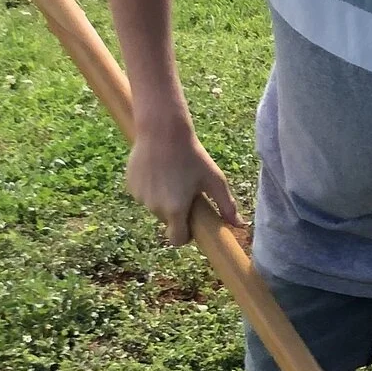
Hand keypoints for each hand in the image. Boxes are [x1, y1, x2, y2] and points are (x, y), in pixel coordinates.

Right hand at [125, 124, 242, 245]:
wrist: (163, 131)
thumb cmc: (192, 155)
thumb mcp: (214, 179)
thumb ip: (226, 205)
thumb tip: (240, 225)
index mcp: (175, 209)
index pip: (177, 239)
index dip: (186, 235)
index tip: (192, 222)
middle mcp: (154, 207)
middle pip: (167, 221)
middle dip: (176, 212)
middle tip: (186, 190)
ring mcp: (140, 197)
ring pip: (155, 207)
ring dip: (163, 199)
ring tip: (172, 176)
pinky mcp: (131, 186)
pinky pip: (144, 195)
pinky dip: (151, 189)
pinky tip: (159, 171)